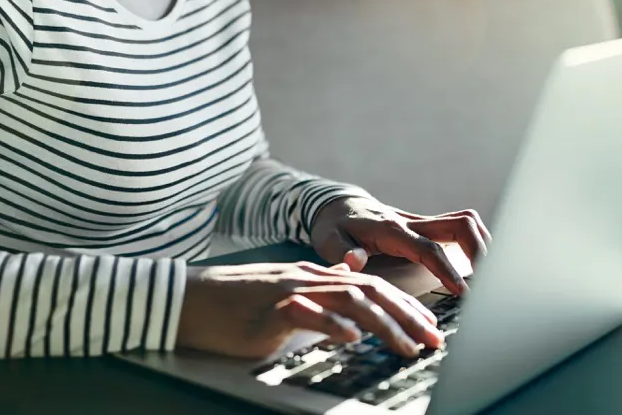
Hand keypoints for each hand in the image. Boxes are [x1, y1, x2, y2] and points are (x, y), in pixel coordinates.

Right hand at [177, 261, 442, 358]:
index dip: (402, 303)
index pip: (369, 284)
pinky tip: (351, 338)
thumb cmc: (231, 305)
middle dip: (407, 313)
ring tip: (406, 345)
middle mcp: (306, 278)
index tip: (428, 324)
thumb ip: (315, 299)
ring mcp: (288, 290)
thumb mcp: (281, 298)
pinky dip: (332, 325)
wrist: (187, 299)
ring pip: (348, 299)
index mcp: (312, 276)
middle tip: (433, 338)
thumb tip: (347, 309)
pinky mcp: (268, 309)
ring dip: (383, 323)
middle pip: (369, 289)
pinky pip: (306, 313)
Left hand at [310, 197, 491, 295]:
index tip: (463, 292)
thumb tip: (353, 261)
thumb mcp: (328, 240)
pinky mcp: (425, 225)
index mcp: (391, 230)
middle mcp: (411, 222)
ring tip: (490, 274)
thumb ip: (341, 251)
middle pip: (459, 225)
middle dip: (480, 251)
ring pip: (464, 221)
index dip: (447, 270)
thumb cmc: (333, 227)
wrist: (336, 205)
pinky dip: (474, 241)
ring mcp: (421, 222)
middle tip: (489, 282)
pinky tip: (478, 264)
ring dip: (482, 243)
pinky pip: (458, 226)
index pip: (428, 248)